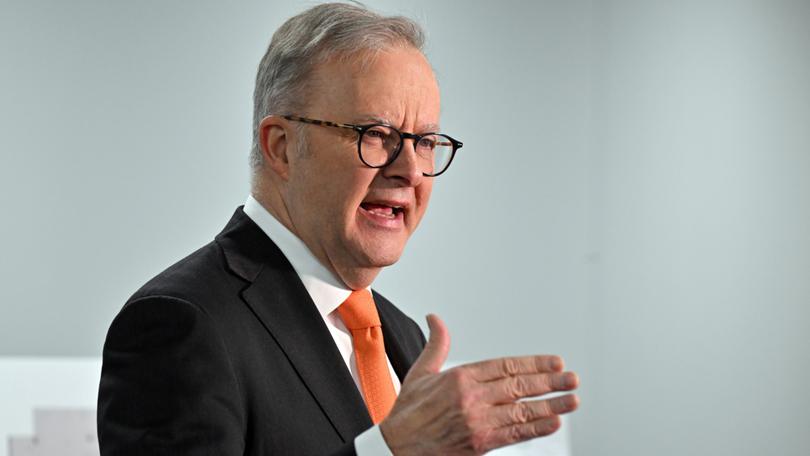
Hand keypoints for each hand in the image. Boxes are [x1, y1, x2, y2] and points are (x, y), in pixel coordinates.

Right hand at [379, 314, 578, 454]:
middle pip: (518, 386)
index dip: (533, 363)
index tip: (555, 362)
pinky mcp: (479, 444)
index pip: (505, 366)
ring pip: (521, 410)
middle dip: (549, 382)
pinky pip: (514, 434)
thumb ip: (436, 345)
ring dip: (550, 405)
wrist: (396, 448)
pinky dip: (535, 429)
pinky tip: (553, 422)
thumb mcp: (421, 373)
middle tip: (571, 378)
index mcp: (459, 377)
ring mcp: (476, 421)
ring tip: (572, 400)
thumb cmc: (408, 411)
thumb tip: (435, 318)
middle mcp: (470, 397)